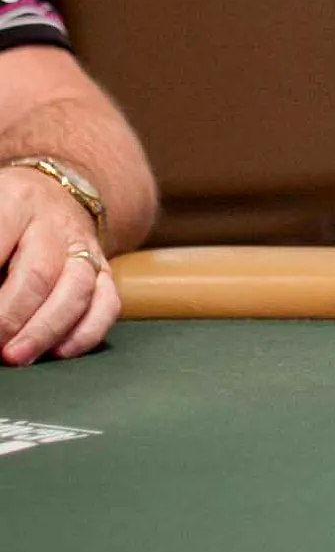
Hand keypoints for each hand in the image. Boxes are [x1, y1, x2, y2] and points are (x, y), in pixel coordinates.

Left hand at [0, 169, 118, 366]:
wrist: (55, 195)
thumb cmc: (7, 215)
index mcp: (18, 202)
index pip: (0, 242)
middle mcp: (56, 225)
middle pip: (39, 273)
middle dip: (10, 316)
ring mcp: (86, 250)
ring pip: (76, 291)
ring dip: (45, 330)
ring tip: (16, 356)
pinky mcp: (105, 273)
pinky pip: (107, 305)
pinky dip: (85, 333)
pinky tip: (59, 353)